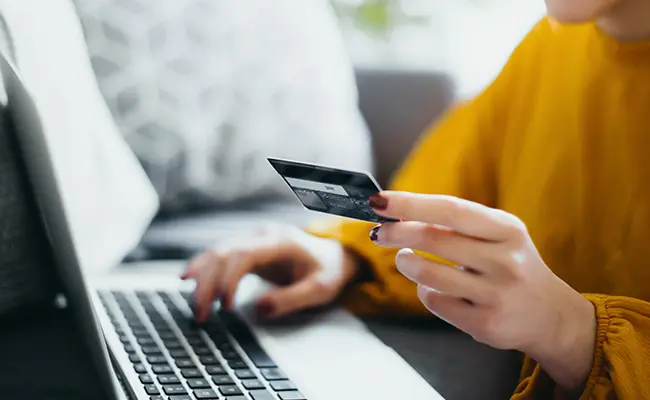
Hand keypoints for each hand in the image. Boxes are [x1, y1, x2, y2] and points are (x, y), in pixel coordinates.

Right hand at [181, 225, 359, 321]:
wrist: (333, 257)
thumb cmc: (327, 271)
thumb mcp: (319, 289)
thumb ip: (291, 299)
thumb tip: (258, 309)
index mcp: (280, 241)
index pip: (243, 255)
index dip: (229, 279)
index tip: (224, 307)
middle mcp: (262, 235)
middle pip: (223, 253)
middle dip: (207, 284)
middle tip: (201, 315)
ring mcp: (252, 239)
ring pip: (216, 253)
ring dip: (201, 279)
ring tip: (195, 307)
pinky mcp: (247, 249)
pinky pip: (219, 256)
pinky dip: (203, 269)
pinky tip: (188, 279)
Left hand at [368, 192, 596, 391]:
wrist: (549, 315)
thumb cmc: (510, 264)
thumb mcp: (498, 235)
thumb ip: (457, 223)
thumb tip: (400, 212)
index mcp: (507, 229)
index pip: (451, 209)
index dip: (410, 203)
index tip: (379, 201)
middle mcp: (505, 260)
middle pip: (433, 238)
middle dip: (397, 232)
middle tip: (380, 232)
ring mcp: (496, 294)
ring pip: (428, 273)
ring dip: (406, 263)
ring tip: (405, 259)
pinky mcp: (485, 323)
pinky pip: (435, 301)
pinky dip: (424, 291)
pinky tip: (431, 286)